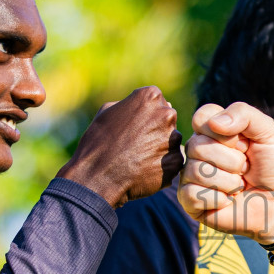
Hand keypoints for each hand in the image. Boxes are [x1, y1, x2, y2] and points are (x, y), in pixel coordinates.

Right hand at [58, 86, 181, 206]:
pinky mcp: (176, 160)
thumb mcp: (108, 112)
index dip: (145, 116)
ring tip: (138, 159)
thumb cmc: (98, 143)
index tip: (133, 128)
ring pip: (171, 141)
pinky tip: (143, 170)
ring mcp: (174, 138)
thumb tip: (152, 107)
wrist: (97, 177)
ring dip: (159, 148)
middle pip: (167, 120)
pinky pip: (172, 161)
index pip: (157, 102)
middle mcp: (166, 114)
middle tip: (135, 145)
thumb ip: (133, 104)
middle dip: (155, 131)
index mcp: (150, 96)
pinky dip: (162, 166)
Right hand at [177, 102, 273, 242]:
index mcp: (212, 130)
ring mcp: (191, 175)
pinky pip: (192, 195)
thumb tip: (213, 124)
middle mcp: (197, 150)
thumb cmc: (273, 164)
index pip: (201, 117)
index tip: (245, 143)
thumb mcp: (267, 131)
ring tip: (239, 185)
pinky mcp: (190, 201)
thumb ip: (243, 114)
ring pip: (196, 171)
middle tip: (245, 168)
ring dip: (229, 181)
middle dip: (232, 160)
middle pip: (197, 146)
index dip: (225, 132)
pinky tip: (229, 200)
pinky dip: (219, 199)